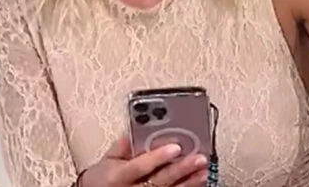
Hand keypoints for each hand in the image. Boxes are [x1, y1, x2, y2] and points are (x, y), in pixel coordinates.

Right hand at [79, 135, 208, 186]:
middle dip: (181, 169)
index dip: (158, 157)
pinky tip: (197, 181)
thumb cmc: (103, 178)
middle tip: (199, 158)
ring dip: (188, 181)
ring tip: (204, 170)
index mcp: (118, 176)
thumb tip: (140, 127)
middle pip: (159, 181)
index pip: (139, 166)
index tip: (175, 147)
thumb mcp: (108, 158)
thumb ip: (124, 144)